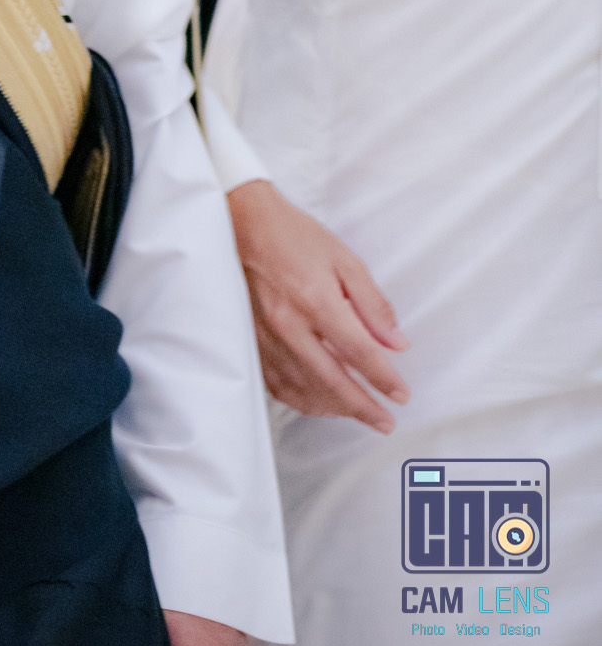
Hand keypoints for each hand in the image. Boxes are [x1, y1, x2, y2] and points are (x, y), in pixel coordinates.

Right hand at [227, 179, 408, 431]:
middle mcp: (289, 324)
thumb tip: (396, 342)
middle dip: (363, 407)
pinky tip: (317, 401)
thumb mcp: (344, 260)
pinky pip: (277, 383)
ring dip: (334, 408)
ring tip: (357, 412)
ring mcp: (267, 336)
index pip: (358, 352)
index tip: (401, 394)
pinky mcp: (252, 341)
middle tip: (386, 421)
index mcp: (316, 299)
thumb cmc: (293, 237)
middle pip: (332, 381)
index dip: (383, 378)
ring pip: (303, 389)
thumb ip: (372, 304)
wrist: (243, 224)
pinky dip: (300, 399)